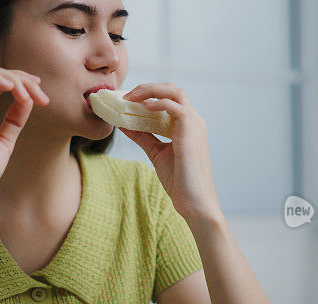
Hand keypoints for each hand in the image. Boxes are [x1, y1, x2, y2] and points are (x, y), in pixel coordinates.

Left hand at [120, 83, 220, 221]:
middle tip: (127, 94)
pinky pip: (176, 108)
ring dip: (151, 90)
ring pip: (175, 92)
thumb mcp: (156, 152)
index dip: (149, 93)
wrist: (194, 202)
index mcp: (187, 125)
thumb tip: (123, 124)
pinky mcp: (191, 134)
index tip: (128, 98)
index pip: (170, 98)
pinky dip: (159, 103)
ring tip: (131, 97)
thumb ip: (143, 136)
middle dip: (148, 87)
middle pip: (173, 89)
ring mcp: (194, 125)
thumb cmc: (179, 181)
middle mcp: (193, 121)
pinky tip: (144, 107)